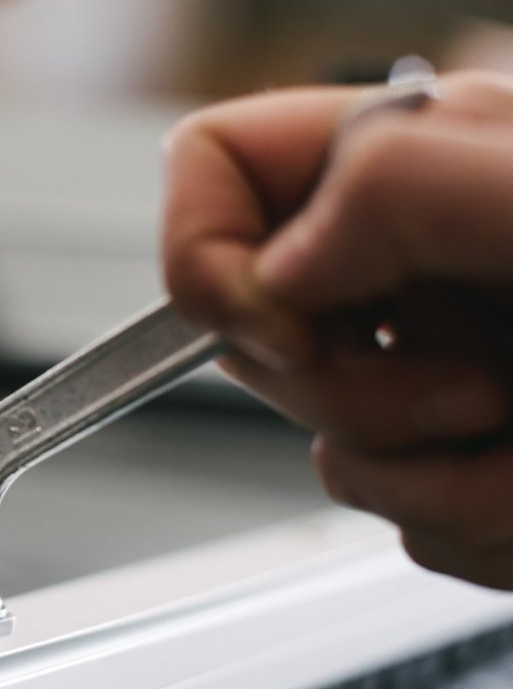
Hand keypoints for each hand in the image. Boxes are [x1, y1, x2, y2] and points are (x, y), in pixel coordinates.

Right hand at [162, 71, 512, 587]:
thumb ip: (396, 189)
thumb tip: (280, 272)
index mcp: (412, 165)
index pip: (210, 170)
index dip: (204, 254)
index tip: (287, 326)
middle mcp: (409, 262)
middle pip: (255, 333)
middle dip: (363, 391)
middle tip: (483, 382)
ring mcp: (431, 363)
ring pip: (327, 448)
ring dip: (440, 474)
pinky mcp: (459, 457)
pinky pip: (397, 515)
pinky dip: (479, 523)